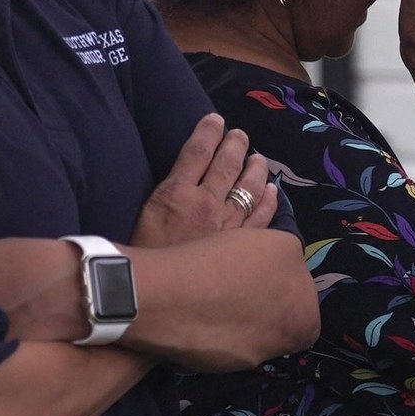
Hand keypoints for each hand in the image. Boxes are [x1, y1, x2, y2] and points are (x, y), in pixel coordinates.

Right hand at [135, 113, 276, 245]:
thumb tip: (183, 176)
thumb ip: (168, 192)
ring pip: (249, 188)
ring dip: (256, 169)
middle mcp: (205, 202)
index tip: (216, 120)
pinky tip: (273, 191)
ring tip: (259, 158)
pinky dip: (269, 201)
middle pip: (227, 164)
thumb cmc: (141, 256)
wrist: (148, 294)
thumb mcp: (146, 213)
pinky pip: (261, 218)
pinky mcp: (239, 246)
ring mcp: (226, 225)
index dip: (208, 132)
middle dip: (236, 145)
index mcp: (176, 191)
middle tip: (241, 136)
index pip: (197, 150)